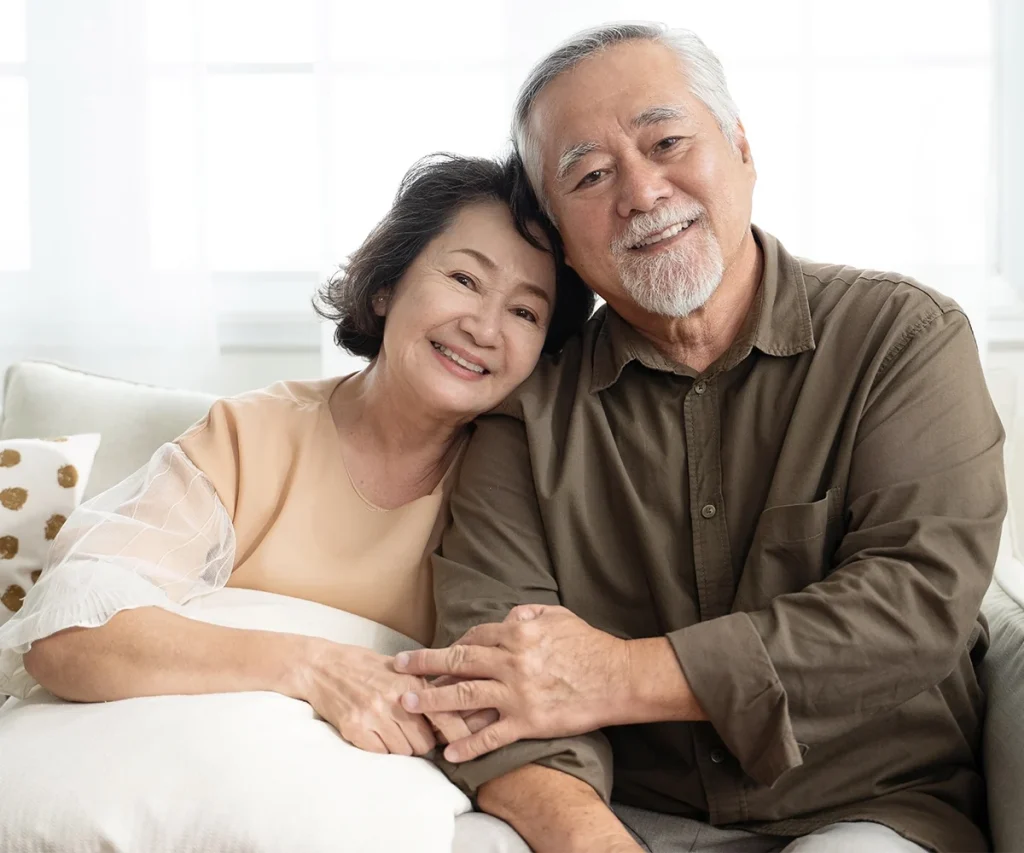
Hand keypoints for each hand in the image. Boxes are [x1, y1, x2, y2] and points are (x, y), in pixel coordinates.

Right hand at [297, 641, 473, 755]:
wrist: (321, 666)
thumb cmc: (364, 666)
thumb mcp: (400, 669)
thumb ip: (425, 688)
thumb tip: (455, 710)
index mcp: (410, 681)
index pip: (444, 715)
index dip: (458, 734)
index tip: (465, 745)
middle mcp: (395, 698)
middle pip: (425, 743)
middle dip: (422, 743)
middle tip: (413, 734)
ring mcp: (373, 714)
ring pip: (404, 752)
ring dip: (401, 748)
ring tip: (391, 731)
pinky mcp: (354, 728)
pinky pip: (380, 754)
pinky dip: (381, 749)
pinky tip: (374, 733)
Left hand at [394, 604, 629, 760]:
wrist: (616, 678)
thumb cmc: (590, 646)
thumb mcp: (559, 616)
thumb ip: (529, 614)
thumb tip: (509, 615)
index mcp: (517, 633)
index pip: (473, 637)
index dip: (452, 646)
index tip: (437, 654)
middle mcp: (510, 661)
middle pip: (458, 661)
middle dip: (424, 663)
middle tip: (398, 666)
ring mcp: (516, 693)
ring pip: (464, 695)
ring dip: (432, 700)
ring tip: (408, 703)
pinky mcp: (527, 721)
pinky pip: (490, 735)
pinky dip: (468, 746)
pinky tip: (449, 753)